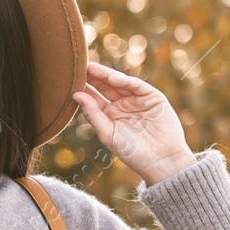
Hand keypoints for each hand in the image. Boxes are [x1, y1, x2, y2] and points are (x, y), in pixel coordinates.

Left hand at [72, 61, 196, 185]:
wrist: (160, 161)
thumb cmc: (132, 152)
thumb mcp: (107, 133)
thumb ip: (92, 114)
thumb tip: (75, 95)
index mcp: (109, 114)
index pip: (94, 97)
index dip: (84, 88)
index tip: (69, 80)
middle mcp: (123, 104)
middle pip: (105, 87)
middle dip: (93, 77)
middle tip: (79, 68)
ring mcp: (137, 100)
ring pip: (120, 83)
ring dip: (106, 75)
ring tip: (92, 69)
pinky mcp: (153, 97)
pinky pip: (137, 86)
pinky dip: (125, 81)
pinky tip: (112, 78)